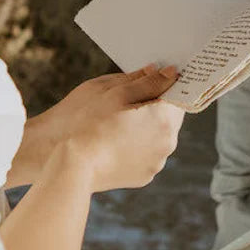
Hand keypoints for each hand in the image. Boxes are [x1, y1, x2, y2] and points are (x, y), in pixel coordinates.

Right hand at [41, 65, 184, 192]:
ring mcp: (156, 163)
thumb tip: (168, 73)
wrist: (70, 164)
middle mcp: (167, 143)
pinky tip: (114, 141)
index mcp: (164, 118)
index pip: (179, 93)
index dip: (165, 83)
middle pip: (170, 116)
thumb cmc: (87, 122)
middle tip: (125, 100)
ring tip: (116, 122)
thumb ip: (146, 81)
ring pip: (158, 136)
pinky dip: (137, 145)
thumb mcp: (115, 92)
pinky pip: (147, 154)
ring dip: (146, 126)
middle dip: (154, 105)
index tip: (151, 78)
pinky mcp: (144, 177)